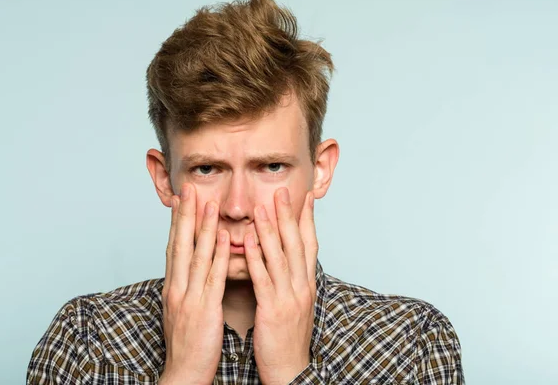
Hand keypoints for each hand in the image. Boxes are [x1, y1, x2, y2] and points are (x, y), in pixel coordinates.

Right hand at [159, 183, 229, 384]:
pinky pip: (212, 278)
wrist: (184, 372)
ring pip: (197, 256)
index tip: (181, 200)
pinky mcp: (204, 309)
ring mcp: (189, 297)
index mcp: (172, 287)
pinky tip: (225, 238)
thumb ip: (187, 285)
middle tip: (190, 189)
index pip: (174, 247)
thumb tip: (191, 268)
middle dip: (186, 215)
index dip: (177, 222)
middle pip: (181, 244)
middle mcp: (177, 287)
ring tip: (209, 203)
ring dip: (203, 228)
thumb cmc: (187, 342)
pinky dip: (219, 255)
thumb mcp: (181, 309)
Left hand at [244, 187, 317, 384]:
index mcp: (307, 283)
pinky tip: (248, 240)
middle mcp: (302, 286)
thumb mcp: (296, 303)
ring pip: (281, 256)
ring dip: (272, 229)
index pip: (309, 244)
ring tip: (264, 206)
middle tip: (282, 191)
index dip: (307, 219)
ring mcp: (290, 297)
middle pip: (296, 244)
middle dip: (289, 215)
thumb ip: (290, 278)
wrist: (290, 368)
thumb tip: (284, 257)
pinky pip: (263, 278)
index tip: (304, 197)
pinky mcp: (273, 309)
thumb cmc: (288, 336)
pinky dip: (256, 256)